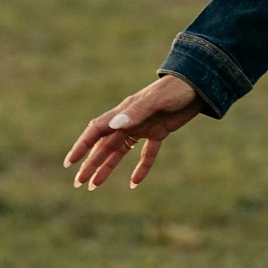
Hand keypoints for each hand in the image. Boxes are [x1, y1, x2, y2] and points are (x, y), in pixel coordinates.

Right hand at [66, 73, 201, 189]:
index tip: (69, 162)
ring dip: (107, 168)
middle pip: (105, 146)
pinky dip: (141, 168)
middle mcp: (129, 121)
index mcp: (124, 112)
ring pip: (120, 151)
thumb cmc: (176, 88)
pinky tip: (134, 183)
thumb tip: (114, 126)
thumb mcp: (156, 100)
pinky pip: (147, 154)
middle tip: (78, 183)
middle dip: (90, 164)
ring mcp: (143, 126)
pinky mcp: (159, 131)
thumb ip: (136, 113)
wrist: (198, 83)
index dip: (82, 146)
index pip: (97, 131)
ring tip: (94, 185)